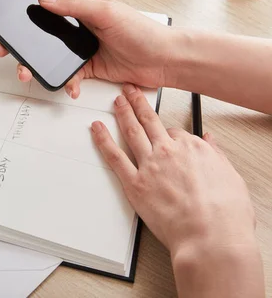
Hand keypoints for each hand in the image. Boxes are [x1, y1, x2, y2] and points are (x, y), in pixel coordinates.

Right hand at [0, 0, 175, 97]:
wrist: (163, 60)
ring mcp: (82, 47)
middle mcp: (80, 25)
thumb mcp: (106, 12)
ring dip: (37, 65)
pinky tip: (70, 86)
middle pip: (43, 29)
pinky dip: (66, 82)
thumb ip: (73, 5)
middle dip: (23, 40)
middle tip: (7, 48)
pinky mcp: (88, 67)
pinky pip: (69, 75)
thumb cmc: (142, 31)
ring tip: (28, 73)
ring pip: (50, 55)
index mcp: (83, 4)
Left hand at [91, 84, 263, 297]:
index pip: (175, 133)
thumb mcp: (231, 176)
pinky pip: (114, 157)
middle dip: (138, 103)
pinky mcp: (134, 183)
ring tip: (115, 101)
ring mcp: (150, 165)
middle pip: (150, 121)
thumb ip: (216, 155)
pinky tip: (96, 130)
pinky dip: (102, 140)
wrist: (210, 236)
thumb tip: (211, 141)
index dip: (168, 133)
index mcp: (194, 148)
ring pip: (131, 131)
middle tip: (130, 91)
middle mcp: (169, 151)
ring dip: (121, 113)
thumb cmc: (225, 214)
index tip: (162, 131)